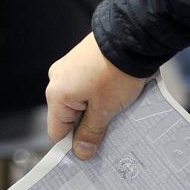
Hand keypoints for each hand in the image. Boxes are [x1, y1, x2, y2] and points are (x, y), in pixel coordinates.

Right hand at [46, 33, 146, 159]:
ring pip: (79, 101)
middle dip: (87, 127)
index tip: (88, 155)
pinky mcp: (83, 60)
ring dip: (95, 111)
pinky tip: (115, 98)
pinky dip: (98, 96)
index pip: (57, 131)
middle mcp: (58, 79)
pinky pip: (86, 87)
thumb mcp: (105, 109)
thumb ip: (90, 132)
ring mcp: (70, 67)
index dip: (72, 145)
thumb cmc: (117, 71)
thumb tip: (81, 152)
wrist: (133, 35)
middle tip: (108, 137)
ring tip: (116, 114)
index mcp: (57, 93)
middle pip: (68, 116)